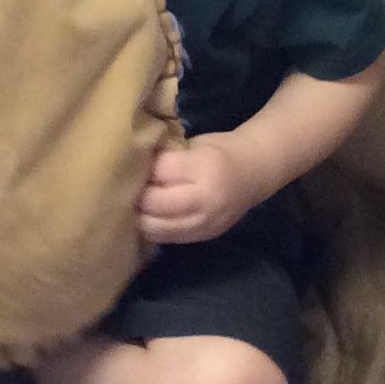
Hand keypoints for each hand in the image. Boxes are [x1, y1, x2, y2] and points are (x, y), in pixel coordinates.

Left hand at [137, 136, 255, 244]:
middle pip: (154, 203)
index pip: (159, 171)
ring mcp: (205, 222)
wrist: (254, 172)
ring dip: (141, 216)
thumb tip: (132, 169)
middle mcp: (206, 199)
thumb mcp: (194, 145)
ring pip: (156, 227)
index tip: (135, 165)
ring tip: (137, 204)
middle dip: (138, 195)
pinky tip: (150, 217)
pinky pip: (167, 238)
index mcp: (205, 167)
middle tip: (129, 186)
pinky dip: (153, 228)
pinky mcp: (203, 236)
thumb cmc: (220, 152)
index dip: (142, 168)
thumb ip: (167, 158)